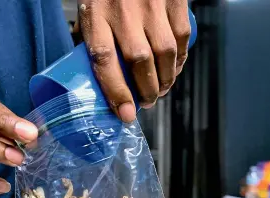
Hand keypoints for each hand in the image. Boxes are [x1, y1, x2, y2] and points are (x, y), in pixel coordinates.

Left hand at [77, 0, 190, 121]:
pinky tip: (174, 70)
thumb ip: (92, 40)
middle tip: (146, 103)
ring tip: (160, 91)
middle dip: (146, 91)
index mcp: (96, 15)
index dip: (116, 92)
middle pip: (140, 62)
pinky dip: (180, 60)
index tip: (125, 114)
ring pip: (165, 53)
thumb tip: (98, 77)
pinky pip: (181, 37)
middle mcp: (124, 11)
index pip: (104, 60)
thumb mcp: (88, 11)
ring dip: (165, 80)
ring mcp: (152, 4)